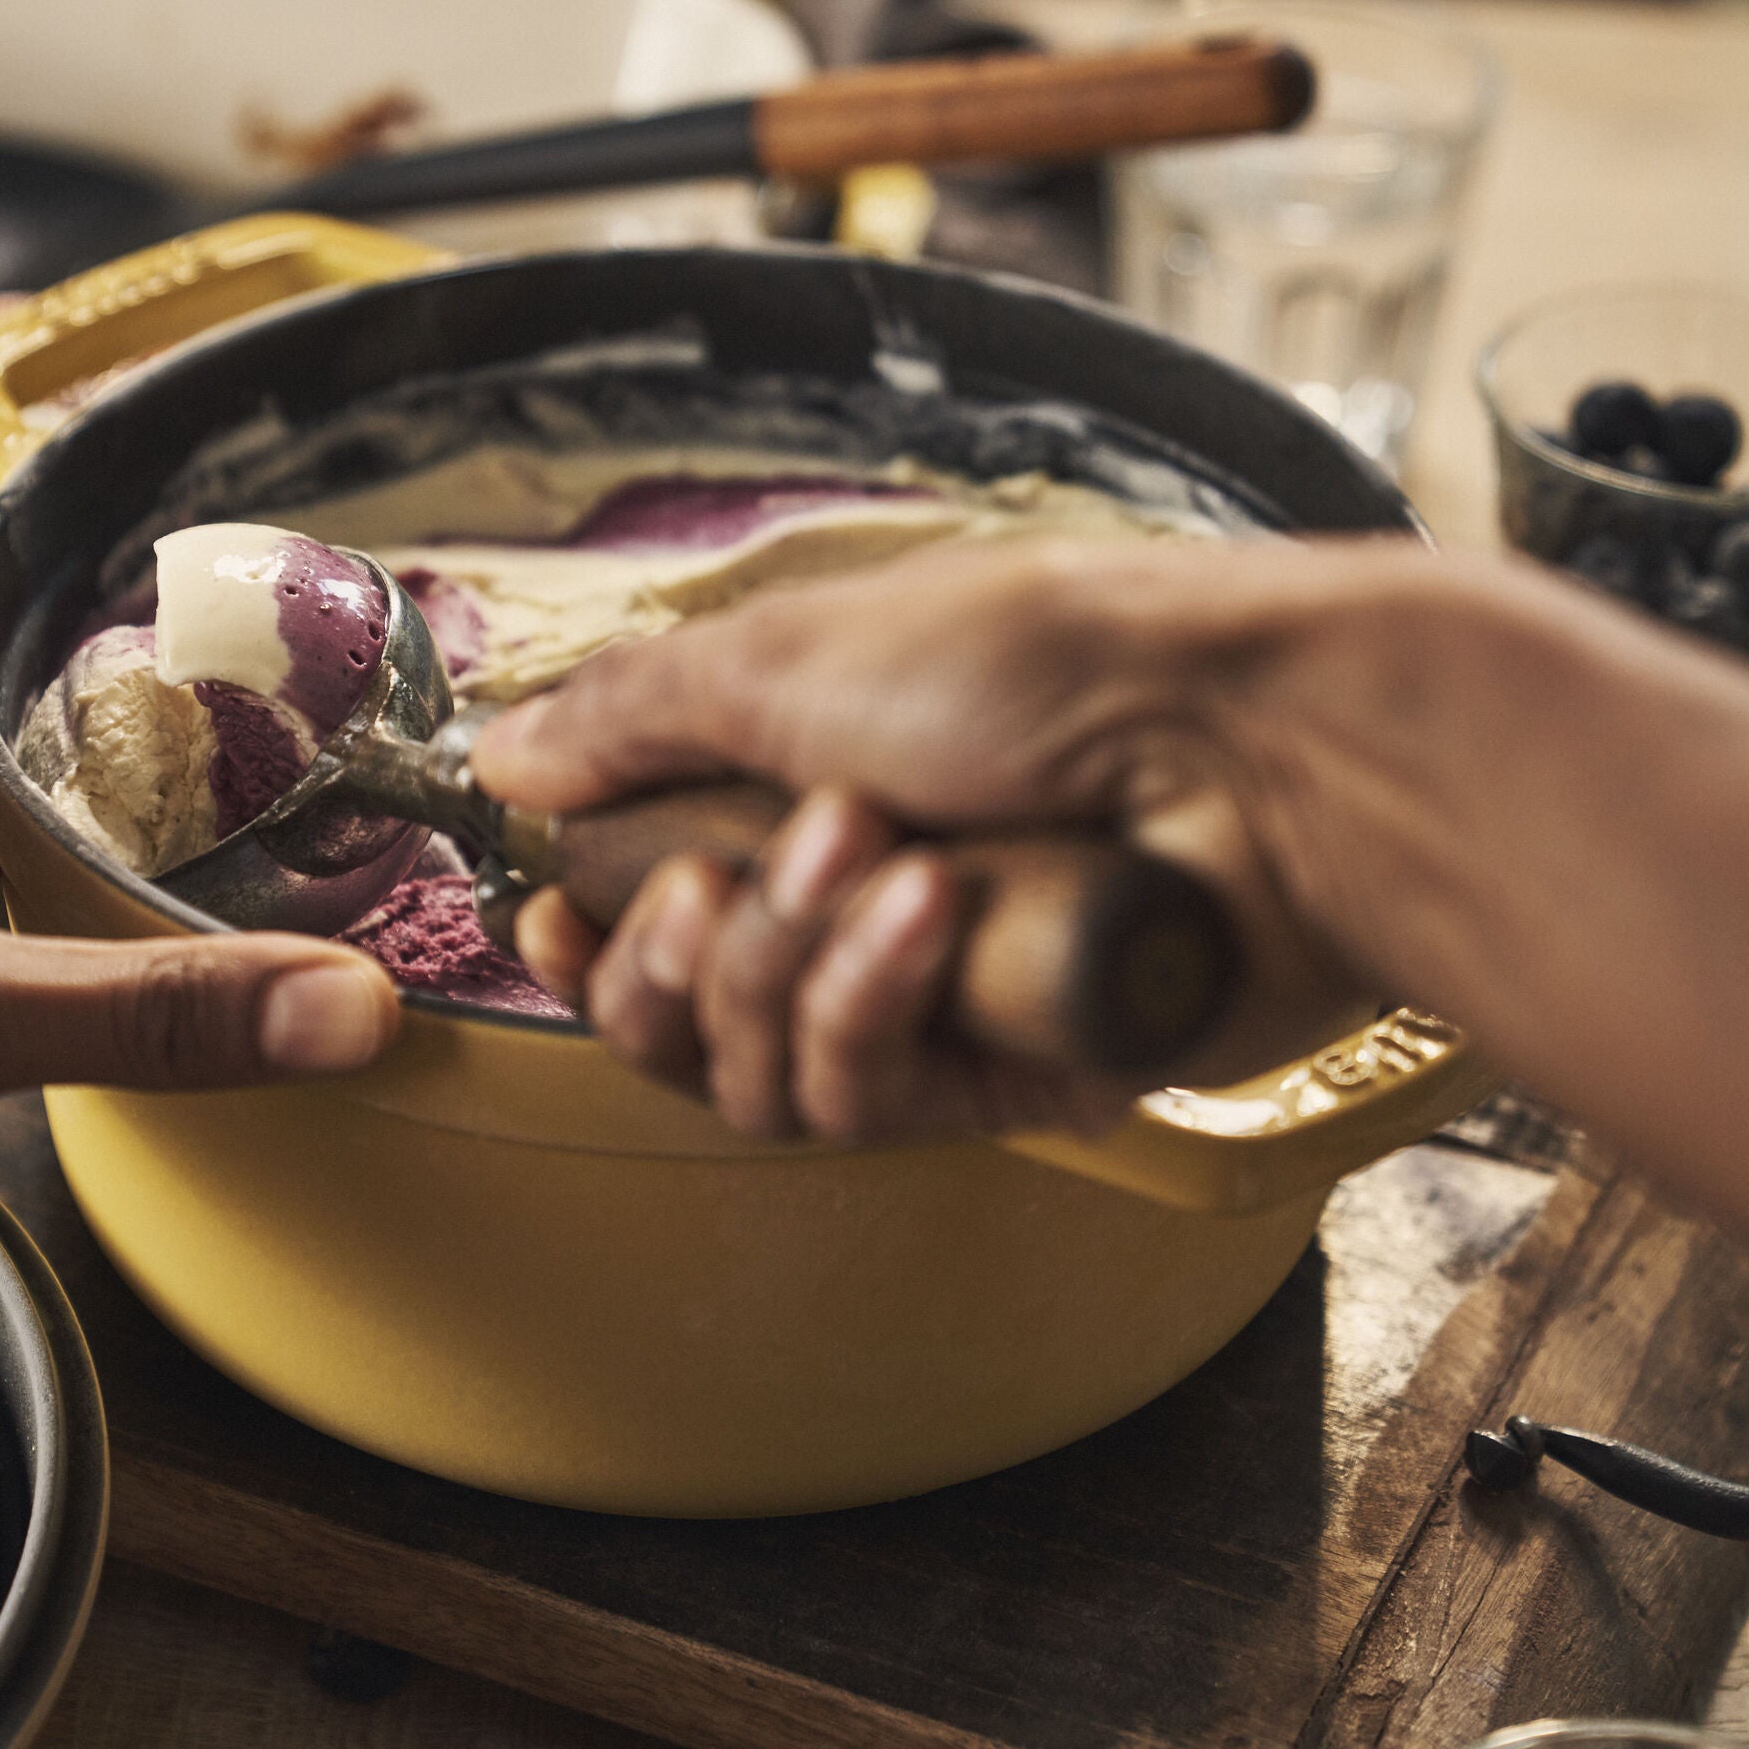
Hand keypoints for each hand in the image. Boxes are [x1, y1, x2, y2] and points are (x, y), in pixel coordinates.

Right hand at [470, 535, 1382, 1144]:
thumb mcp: (791, 654)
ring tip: (873, 860)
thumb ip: (632, 719)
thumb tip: (507, 757)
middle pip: (674, 1022)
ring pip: (752, 1074)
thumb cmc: (1040, 665)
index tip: (550, 924)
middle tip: (713, 882)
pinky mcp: (1000, 1082)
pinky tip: (930, 914)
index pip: (646, 918)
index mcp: (802, 795)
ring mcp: (931, 1005)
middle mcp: (856, 913)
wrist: (1241, 743)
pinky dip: (870, 998)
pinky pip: (858, 1095)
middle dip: (669, 957)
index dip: (583, 942)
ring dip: (782, 962)